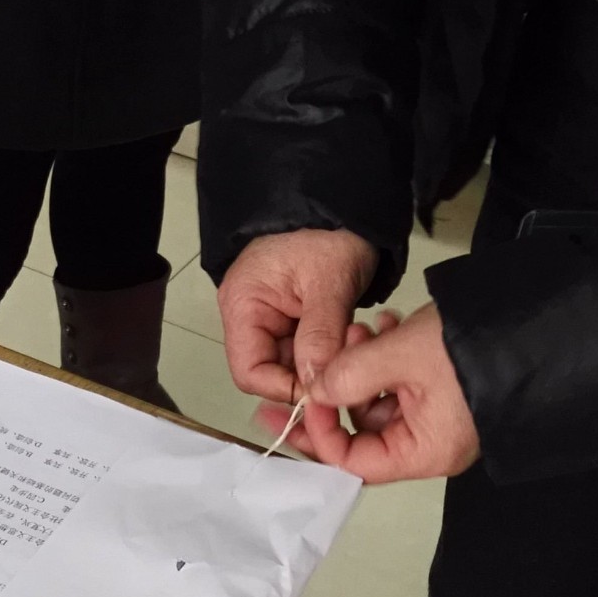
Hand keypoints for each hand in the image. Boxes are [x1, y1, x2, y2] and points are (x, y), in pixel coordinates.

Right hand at [217, 228, 376, 401]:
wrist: (350, 206)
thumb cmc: (330, 232)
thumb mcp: (330, 282)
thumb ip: (322, 335)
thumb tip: (316, 384)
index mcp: (243, 305)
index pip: (250, 371)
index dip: (285, 388)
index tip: (324, 391)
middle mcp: (250, 317)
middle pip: (272, 373)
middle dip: (310, 377)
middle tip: (349, 371)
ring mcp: (273, 319)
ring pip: (294, 365)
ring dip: (324, 366)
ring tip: (355, 350)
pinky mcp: (295, 320)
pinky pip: (308, 352)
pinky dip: (330, 354)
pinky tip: (351, 343)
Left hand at [271, 304, 480, 483]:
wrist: (535, 318)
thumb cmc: (470, 344)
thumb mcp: (400, 355)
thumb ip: (348, 374)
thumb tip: (312, 389)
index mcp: (423, 452)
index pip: (354, 463)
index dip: (321, 433)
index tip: (302, 397)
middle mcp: (431, 443)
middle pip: (364, 433)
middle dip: (337, 392)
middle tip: (309, 365)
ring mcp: (441, 418)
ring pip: (380, 402)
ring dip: (361, 366)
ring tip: (360, 327)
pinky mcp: (446, 391)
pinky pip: (403, 384)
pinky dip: (386, 358)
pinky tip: (384, 324)